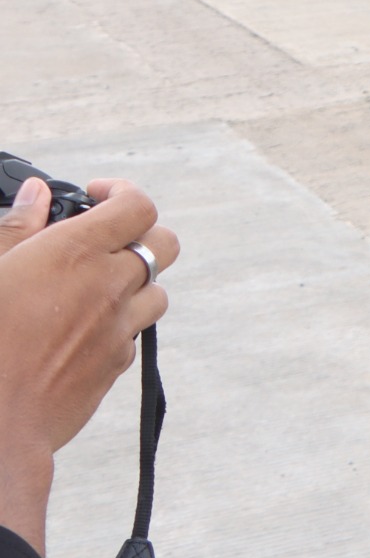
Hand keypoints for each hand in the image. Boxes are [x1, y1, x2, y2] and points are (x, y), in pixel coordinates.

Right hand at [0, 180, 179, 555]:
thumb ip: (17, 230)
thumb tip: (36, 194)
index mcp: (73, 253)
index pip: (138, 206)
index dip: (124, 193)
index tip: (98, 196)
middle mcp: (108, 286)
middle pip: (164, 244)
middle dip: (141, 234)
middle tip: (105, 240)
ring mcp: (119, 328)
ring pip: (158, 291)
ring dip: (136, 281)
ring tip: (93, 285)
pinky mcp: (117, 363)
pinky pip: (135, 333)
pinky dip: (119, 322)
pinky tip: (81, 327)